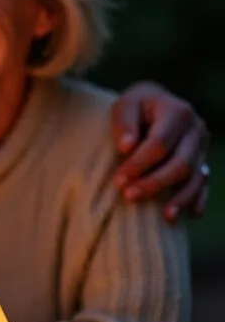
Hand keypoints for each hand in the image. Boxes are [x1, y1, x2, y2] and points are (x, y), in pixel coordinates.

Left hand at [111, 81, 209, 221]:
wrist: (152, 106)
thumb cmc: (135, 108)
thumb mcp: (124, 106)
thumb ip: (124, 123)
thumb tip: (127, 147)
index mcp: (178, 112)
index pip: (159, 144)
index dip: (139, 164)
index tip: (118, 180)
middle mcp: (196, 129)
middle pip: (181, 164)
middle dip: (155, 183)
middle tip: (129, 196)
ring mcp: (202, 148)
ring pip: (196, 177)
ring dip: (180, 198)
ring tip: (165, 216)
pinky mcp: (203, 162)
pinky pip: (204, 184)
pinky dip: (197, 200)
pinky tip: (189, 214)